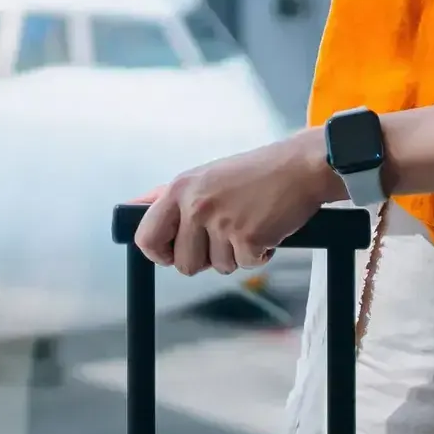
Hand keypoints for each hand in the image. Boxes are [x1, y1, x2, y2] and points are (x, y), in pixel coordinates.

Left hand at [131, 130, 338, 276]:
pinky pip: (246, 265)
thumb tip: (133, 207)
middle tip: (226, 236)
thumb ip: (172, 197)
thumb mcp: (205, 177)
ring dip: (236, 254)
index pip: (147, 237)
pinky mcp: (247, 237)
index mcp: (180, 189)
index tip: (175, 254)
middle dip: (207, 259)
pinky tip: (267, 229)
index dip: (161, 254)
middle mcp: (195, 205)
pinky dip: (260, 255)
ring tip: (250, 224)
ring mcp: (220, 222)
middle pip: (184, 264)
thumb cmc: (255, 173)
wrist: (300, 166)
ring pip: (218, 267)